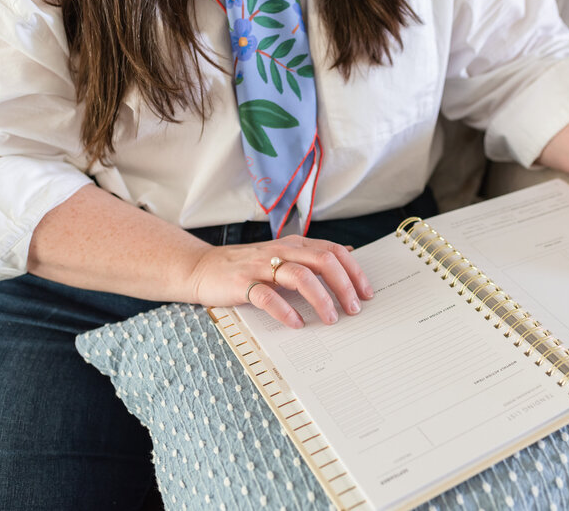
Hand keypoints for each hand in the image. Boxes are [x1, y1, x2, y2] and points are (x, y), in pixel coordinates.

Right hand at [187, 235, 373, 327]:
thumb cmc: (246, 266)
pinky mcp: (243, 283)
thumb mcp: (283, 255)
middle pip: (323, 262)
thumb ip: (312, 255)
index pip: (333, 252)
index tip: (366, 293)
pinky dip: (285, 311)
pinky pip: (268, 296)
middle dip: (344, 286)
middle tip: (353, 309)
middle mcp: (282, 251)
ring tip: (330, 319)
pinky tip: (296, 324)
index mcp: (294, 245)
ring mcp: (262, 266)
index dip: (354, 272)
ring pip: (301, 277)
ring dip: (321, 299)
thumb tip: (348, 254)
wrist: (202, 268)